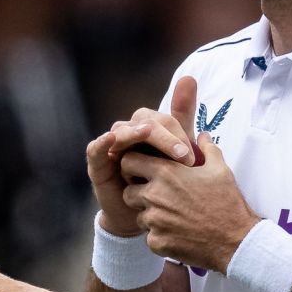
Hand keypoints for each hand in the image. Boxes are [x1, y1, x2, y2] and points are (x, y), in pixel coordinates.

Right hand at [85, 77, 202, 236]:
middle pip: (144, 122)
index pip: (163, 119)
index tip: (194, 157)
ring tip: (148, 135)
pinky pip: (96, 149)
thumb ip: (182, 115)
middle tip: (183, 156)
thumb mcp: (178, 151)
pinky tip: (112, 139)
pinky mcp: (97, 163)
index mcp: (150, 127)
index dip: (178, 134)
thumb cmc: (163, 181)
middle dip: (165, 137)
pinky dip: (102, 142)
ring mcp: (112, 146)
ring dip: (136, 134)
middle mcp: (129, 132)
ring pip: (122, 131)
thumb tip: (189, 76)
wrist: (147, 214)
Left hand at [120, 132, 258, 270]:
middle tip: (158, 197)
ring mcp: (153, 221)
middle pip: (128, 191)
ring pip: (139, 215)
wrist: (235, 241)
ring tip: (173, 215)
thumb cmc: (227, 203)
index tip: (144, 171)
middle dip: (138, 193)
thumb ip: (207, 149)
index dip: (134, 165)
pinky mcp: (156, 242)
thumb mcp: (221, 170)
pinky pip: (150, 236)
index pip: (128, 161)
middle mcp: (154, 196)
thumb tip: (203, 135)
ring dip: (150, 215)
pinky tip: (179, 233)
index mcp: (165, 173)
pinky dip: (161, 235)